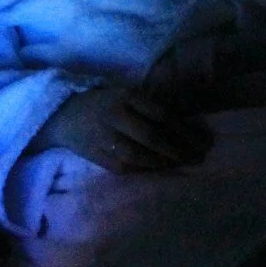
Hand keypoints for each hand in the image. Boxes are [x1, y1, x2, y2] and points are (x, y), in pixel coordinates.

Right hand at [35, 85, 212, 173]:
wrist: (63, 115)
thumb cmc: (104, 103)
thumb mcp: (127, 95)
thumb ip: (151, 107)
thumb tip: (187, 127)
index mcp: (126, 96)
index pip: (162, 114)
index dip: (185, 130)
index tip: (202, 141)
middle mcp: (114, 115)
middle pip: (152, 136)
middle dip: (178, 150)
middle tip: (198, 157)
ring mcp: (103, 137)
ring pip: (138, 154)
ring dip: (163, 162)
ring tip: (181, 165)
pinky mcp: (95, 155)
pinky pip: (124, 167)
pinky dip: (144, 170)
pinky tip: (159, 171)